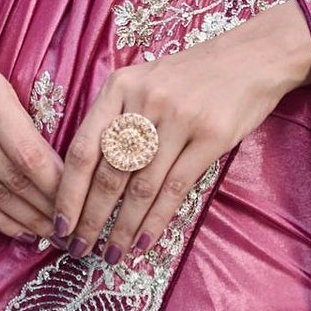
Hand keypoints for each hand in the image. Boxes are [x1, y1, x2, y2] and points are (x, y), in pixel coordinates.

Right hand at [0, 29, 62, 239]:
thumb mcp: (0, 83)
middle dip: (44, 206)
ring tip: (50, 231)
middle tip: (69, 224)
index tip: (76, 199)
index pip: (27, 152)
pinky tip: (19, 229)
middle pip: (10, 176)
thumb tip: (58, 173)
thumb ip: (24, 123)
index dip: (55, 183)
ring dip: (24, 218)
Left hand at [54, 0, 310, 259]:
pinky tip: (142, 242)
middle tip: (78, 249)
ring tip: (109, 254)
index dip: (68, 192)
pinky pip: (174, 188)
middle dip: (90, 218)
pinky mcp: (210, 137)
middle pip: (108, 173)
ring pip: (140, 187)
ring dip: (122, 228)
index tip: (58, 224)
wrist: (252, 57)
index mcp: (118, 87)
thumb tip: (87, 178)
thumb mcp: (144, 83)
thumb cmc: (191, 76)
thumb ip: (116, 119)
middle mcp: (144, 102)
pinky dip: (155, 221)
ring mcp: (178, 119)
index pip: (82, 149)